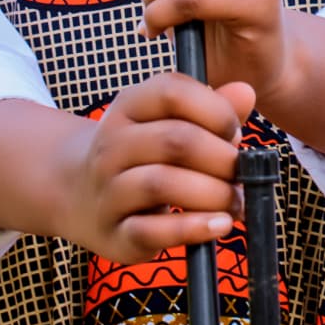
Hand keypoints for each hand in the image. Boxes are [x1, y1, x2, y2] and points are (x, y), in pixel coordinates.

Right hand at [56, 72, 256, 263]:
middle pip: (175, 140)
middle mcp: (111, 144)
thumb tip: (246, 92)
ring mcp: (108, 190)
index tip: (236, 135)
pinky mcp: (114, 233)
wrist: (78, 194)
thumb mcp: (169, 122)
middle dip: (222, 159)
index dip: (216, 111)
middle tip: (242, 174)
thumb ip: (211, 109)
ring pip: (162, 184)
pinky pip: (152, 231)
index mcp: (129, 106)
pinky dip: (192, 229)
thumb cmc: (143, 154)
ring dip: (213, 194)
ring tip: (236, 203)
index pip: (172, 92)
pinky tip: (219, 226)